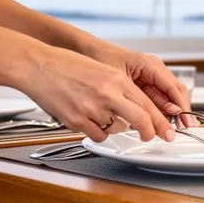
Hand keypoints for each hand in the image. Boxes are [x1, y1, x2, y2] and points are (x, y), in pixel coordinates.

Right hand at [17, 46, 178, 142]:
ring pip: (116, 129)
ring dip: (114, 126)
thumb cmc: (65, 65)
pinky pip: (98, 135)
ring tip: (98, 111)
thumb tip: (135, 108)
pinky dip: (98, 132)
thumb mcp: (101, 71)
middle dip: (150, 132)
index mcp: (117, 79)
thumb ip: (119, 88)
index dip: (160, 121)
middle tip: (151, 137)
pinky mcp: (77, 121)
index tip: (166, 130)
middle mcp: (108, 94)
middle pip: (141, 120)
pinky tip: (88, 118)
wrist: (37, 65)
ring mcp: (92, 109)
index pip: (147, 105)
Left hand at [92, 45, 198, 127]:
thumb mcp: (122, 81)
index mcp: (152, 65)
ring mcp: (149, 78)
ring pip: (166, 99)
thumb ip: (141, 99)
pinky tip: (158, 123)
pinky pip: (155, 100)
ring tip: (170, 130)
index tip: (184, 121)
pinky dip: (158, 112)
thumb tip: (159, 115)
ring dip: (170, 115)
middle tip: (182, 129)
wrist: (87, 53)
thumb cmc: (102, 59)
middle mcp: (154, 71)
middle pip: (174, 94)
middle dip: (180, 112)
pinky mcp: (142, 86)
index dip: (182, 106)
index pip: (174, 88)